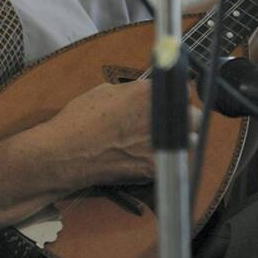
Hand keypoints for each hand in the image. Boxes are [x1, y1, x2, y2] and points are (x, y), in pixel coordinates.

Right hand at [41, 80, 200, 189]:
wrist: (67, 153)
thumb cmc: (80, 120)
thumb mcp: (105, 91)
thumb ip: (133, 92)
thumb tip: (143, 96)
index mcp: (148, 93)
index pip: (180, 90)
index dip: (175, 96)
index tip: (170, 101)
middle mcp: (160, 116)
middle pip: (191, 115)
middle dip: (183, 117)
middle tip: (170, 121)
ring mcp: (161, 143)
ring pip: (189, 140)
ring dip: (182, 139)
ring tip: (166, 140)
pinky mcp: (155, 167)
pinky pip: (174, 161)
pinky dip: (169, 158)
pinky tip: (155, 156)